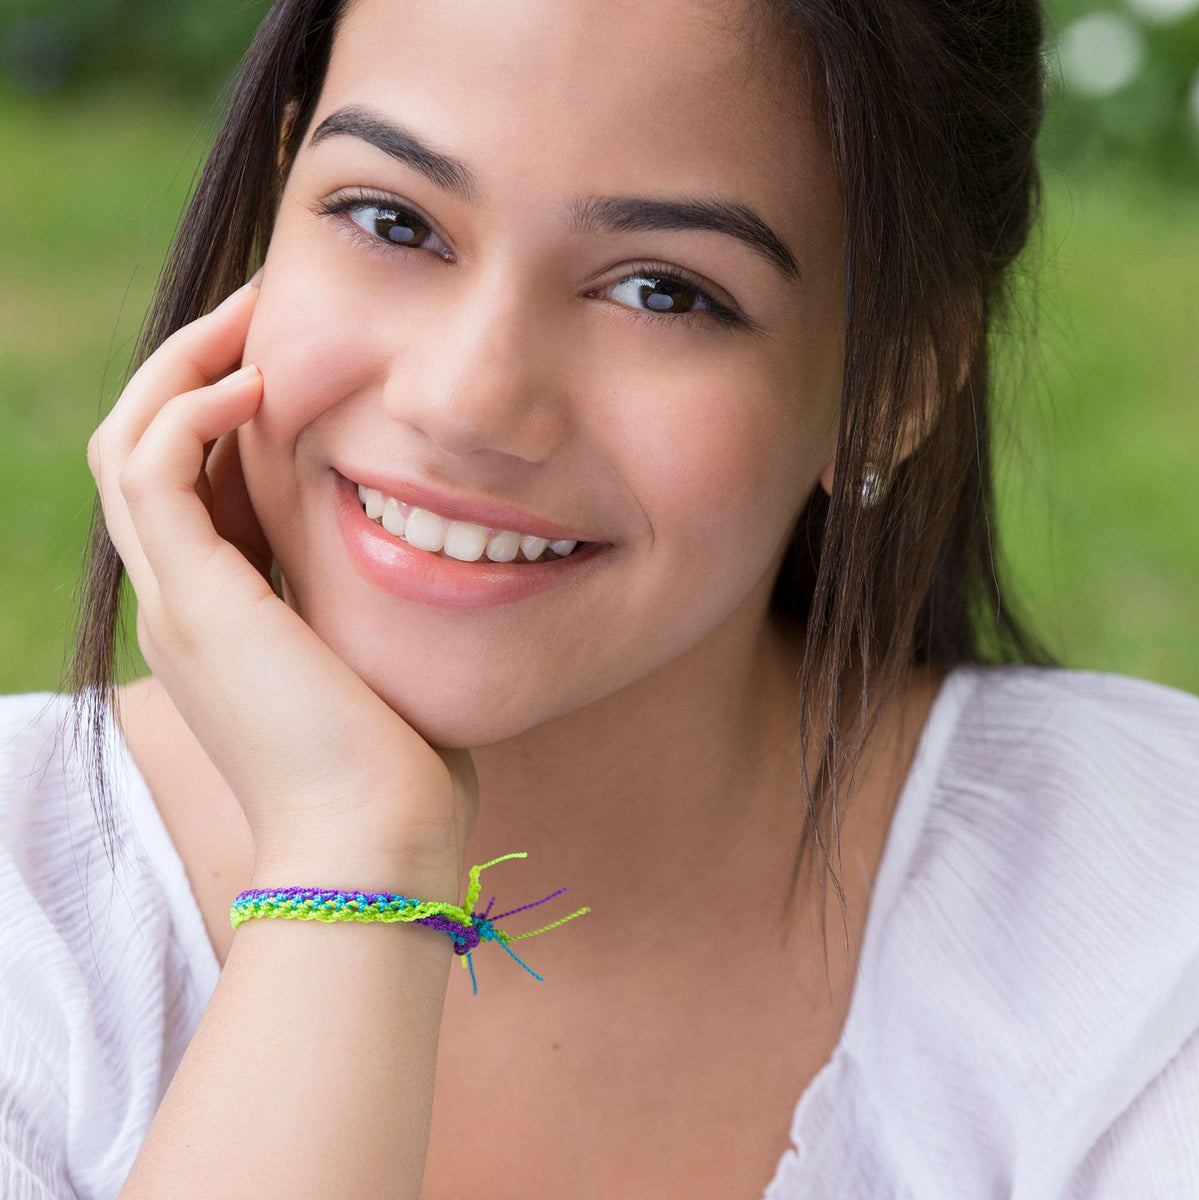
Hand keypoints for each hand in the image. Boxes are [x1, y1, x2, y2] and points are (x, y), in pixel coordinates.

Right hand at [87, 280, 476, 898]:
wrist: (377, 849)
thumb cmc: (401, 770)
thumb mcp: (383, 662)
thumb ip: (381, 606)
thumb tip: (445, 558)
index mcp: (225, 612)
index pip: (193, 479)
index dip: (227, 408)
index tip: (295, 352)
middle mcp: (183, 600)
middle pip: (146, 445)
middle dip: (199, 366)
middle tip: (264, 308)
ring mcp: (178, 600)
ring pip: (130, 441)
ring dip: (185, 366)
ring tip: (252, 316)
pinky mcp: (196, 601)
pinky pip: (153, 470)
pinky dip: (189, 412)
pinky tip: (260, 383)